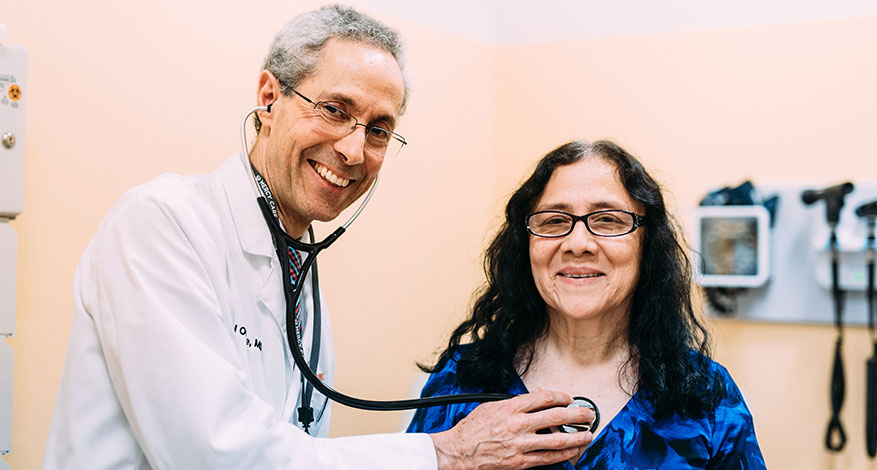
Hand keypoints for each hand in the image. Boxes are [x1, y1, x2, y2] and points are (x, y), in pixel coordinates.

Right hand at [429, 390, 594, 469]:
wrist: (459, 452)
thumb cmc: (472, 430)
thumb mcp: (491, 407)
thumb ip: (514, 403)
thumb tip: (535, 397)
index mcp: (510, 408)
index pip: (544, 398)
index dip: (561, 397)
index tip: (568, 399)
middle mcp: (517, 425)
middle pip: (556, 417)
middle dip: (576, 415)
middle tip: (587, 414)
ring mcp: (520, 444)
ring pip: (557, 440)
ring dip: (576, 437)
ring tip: (588, 434)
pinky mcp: (520, 462)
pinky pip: (548, 458)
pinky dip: (564, 455)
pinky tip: (573, 451)